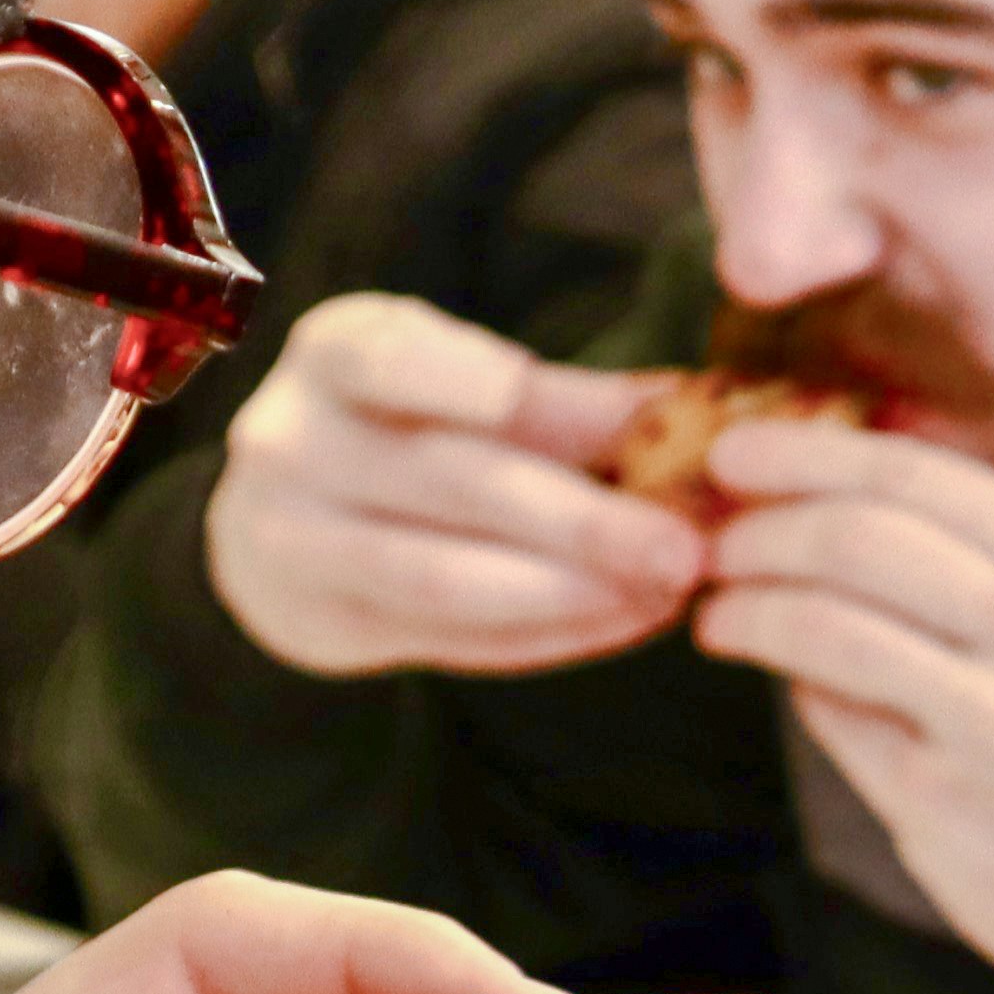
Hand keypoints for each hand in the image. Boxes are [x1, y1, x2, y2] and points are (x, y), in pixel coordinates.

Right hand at [204, 291, 704, 679]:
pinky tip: (624, 623)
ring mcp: (291, 539)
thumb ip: (575, 404)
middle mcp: (293, 440)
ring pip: (445, 576)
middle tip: (685, 547)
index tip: (526, 392)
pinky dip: (548, 635)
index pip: (391, 358)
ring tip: (665, 596)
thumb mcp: (473, 389)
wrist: (289, 525)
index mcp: (336, 353)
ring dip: (570, 593)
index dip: (464, 374)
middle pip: (452, 480)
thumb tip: (705, 410)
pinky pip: (451, 639)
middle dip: (580, 520)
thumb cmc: (409, 430)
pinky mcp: (322, 623)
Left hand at [690, 421, 993, 993]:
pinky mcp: (945, 794)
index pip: (911, 472)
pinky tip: (771, 673)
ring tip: (718, 612)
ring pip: (825, 624)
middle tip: (711, 542)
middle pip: (854, 539)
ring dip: (746, 609)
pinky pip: (832, 711)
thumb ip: (982, 544)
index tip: (733, 452)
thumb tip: (832, 481)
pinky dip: (787, 680)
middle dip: (758, 532)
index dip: (803, 454)